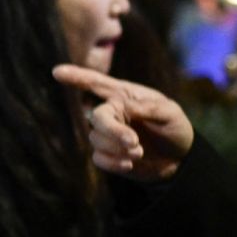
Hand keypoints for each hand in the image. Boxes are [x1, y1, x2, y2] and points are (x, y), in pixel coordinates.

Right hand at [52, 64, 193, 181]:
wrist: (179, 159)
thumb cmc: (174, 128)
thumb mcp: (169, 113)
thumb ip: (148, 108)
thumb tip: (125, 109)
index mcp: (123, 96)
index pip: (96, 83)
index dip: (76, 77)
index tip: (57, 72)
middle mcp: (111, 112)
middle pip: (97, 118)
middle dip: (113, 131)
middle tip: (135, 143)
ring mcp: (107, 134)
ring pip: (97, 140)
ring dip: (119, 149)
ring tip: (140, 152)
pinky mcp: (107, 154)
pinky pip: (98, 158)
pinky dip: (114, 163)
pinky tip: (129, 164)